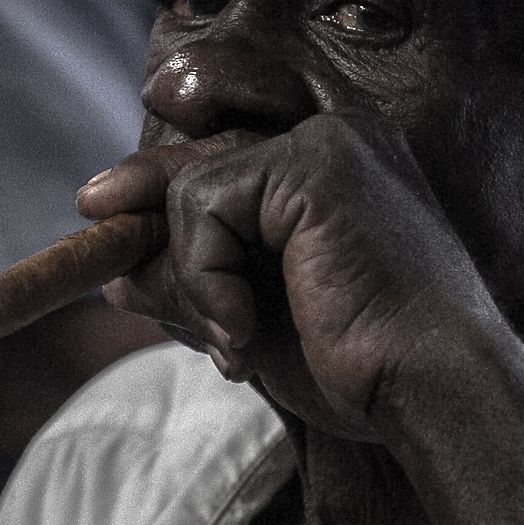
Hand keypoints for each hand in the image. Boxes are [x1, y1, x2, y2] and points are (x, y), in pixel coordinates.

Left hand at [75, 113, 508, 441]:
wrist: (433, 391)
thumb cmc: (366, 369)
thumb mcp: (258, 321)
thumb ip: (196, 285)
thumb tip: (116, 275)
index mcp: (344, 163)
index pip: (238, 134)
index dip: (179, 144)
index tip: (119, 176)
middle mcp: (342, 133)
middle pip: (206, 147)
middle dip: (145, 188)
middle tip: (90, 208)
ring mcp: (328, 140)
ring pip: (193, 185)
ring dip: (188, 273)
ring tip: (232, 341)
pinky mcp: (311, 164)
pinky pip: (202, 205)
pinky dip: (202, 275)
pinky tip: (242, 331)